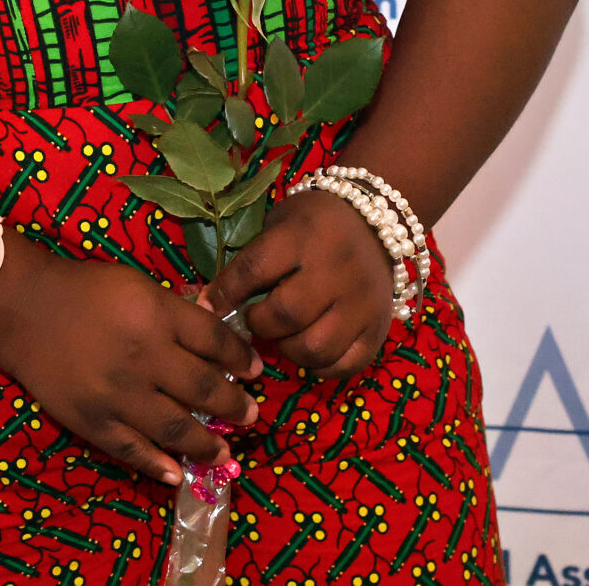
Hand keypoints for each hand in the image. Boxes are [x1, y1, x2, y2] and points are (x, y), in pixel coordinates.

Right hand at [0, 240, 261, 485]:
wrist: (25, 311)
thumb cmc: (85, 291)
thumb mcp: (138, 285)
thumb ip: (175, 312)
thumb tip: (215, 338)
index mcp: (156, 316)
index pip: (214, 341)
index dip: (241, 358)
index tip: (256, 370)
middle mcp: (143, 357)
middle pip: (203, 387)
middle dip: (234, 405)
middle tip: (253, 416)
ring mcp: (118, 394)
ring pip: (175, 426)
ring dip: (206, 443)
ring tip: (226, 453)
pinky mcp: (93, 420)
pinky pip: (132, 449)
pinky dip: (158, 464)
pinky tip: (178, 474)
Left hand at [200, 188, 395, 379]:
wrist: (377, 222)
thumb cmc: (316, 222)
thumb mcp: (280, 225)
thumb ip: (252, 262)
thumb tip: (213, 305)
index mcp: (304, 236)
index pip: (254, 269)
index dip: (225, 293)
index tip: (210, 306)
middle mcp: (336, 269)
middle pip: (285, 314)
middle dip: (259, 324)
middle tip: (257, 319)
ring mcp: (361, 303)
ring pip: (314, 348)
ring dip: (289, 349)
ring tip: (286, 335)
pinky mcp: (378, 329)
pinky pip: (343, 366)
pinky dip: (320, 366)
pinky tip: (311, 347)